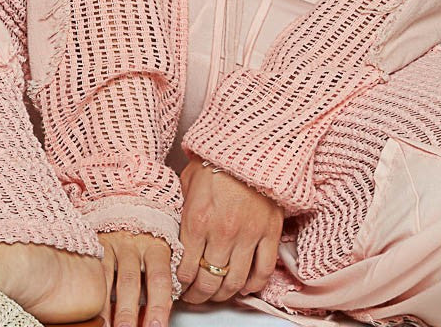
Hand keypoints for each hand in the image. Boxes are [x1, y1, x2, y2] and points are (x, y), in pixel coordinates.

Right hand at [98, 230, 173, 326]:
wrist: (129, 212)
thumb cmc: (147, 245)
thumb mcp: (158, 260)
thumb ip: (156, 287)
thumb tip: (152, 321)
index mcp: (157, 248)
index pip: (160, 279)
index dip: (158, 305)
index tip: (157, 326)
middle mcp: (134, 245)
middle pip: (130, 282)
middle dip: (128, 312)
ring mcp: (112, 246)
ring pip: (107, 280)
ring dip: (106, 309)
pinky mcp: (95, 247)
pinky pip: (92, 273)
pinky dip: (91, 295)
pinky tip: (91, 311)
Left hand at [176, 156, 282, 303]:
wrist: (250, 142)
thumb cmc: (216, 160)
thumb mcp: (186, 182)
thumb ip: (180, 211)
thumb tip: (171, 234)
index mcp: (197, 220)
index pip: (185, 269)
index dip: (180, 285)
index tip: (180, 286)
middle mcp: (222, 232)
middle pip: (208, 282)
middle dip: (198, 296)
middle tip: (195, 296)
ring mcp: (248, 234)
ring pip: (234, 283)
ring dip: (223, 295)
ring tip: (217, 294)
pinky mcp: (269, 232)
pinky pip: (262, 271)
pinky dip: (252, 286)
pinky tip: (243, 286)